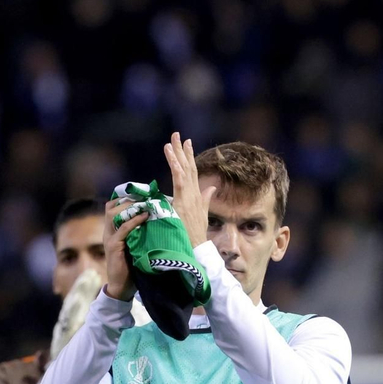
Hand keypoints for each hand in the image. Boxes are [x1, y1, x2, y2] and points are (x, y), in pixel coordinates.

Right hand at [102, 195, 149, 301]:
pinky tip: (145, 216)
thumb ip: (138, 233)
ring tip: (145, 203)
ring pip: (114, 214)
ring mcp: (109, 239)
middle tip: (145, 196)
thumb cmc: (131, 268)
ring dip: (130, 207)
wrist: (121, 288)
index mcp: (112, 231)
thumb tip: (154, 219)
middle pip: (112, 207)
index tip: (142, 194)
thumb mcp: (135, 246)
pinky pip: (123, 229)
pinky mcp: (113, 246)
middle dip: (128, 199)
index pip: (113, 207)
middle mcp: (108, 232)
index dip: (125, 198)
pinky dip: (134, 221)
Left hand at [163, 131, 216, 248]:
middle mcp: (194, 194)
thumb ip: (206, 199)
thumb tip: (211, 187)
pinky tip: (173, 159)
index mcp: (196, 196)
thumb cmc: (197, 235)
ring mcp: (189, 197)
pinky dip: (176, 170)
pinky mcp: (184, 202)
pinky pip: (180, 182)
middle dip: (182, 150)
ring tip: (171, 141)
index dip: (189, 157)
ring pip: (183, 172)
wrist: (199, 249)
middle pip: (188, 168)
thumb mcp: (201, 214)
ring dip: (177, 155)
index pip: (192, 172)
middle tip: (177, 134)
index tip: (186, 143)